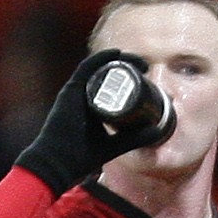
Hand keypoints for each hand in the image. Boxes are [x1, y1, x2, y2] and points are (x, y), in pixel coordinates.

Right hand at [15, 49, 166, 195]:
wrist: (59, 163)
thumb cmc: (81, 156)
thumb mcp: (116, 145)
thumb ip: (134, 138)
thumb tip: (157, 132)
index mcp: (94, 107)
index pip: (113, 86)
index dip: (130, 78)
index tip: (147, 75)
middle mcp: (85, 96)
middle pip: (108, 75)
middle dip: (127, 66)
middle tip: (145, 65)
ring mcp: (77, 93)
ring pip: (99, 69)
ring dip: (119, 60)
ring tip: (138, 60)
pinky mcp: (70, 91)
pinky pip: (86, 69)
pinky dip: (101, 59)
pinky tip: (116, 54)